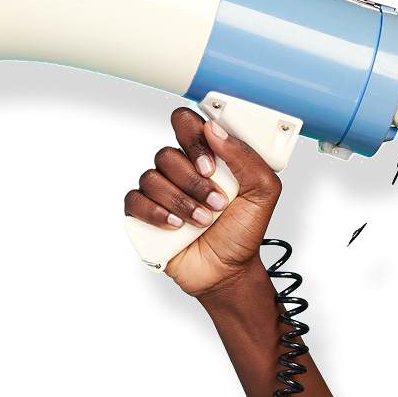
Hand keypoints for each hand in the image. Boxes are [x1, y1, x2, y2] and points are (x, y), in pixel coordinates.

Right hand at [123, 107, 283, 300]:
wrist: (228, 271)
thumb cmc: (242, 232)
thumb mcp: (262, 193)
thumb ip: (246, 157)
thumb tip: (215, 130)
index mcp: (205, 158)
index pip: (186, 125)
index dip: (194, 140)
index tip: (211, 167)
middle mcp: (180, 171)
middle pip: (167, 155)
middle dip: (194, 183)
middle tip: (216, 203)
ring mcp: (160, 192)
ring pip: (152, 178)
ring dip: (181, 203)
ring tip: (203, 222)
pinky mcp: (144, 214)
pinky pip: (135, 200)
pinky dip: (156, 213)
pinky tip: (177, 226)